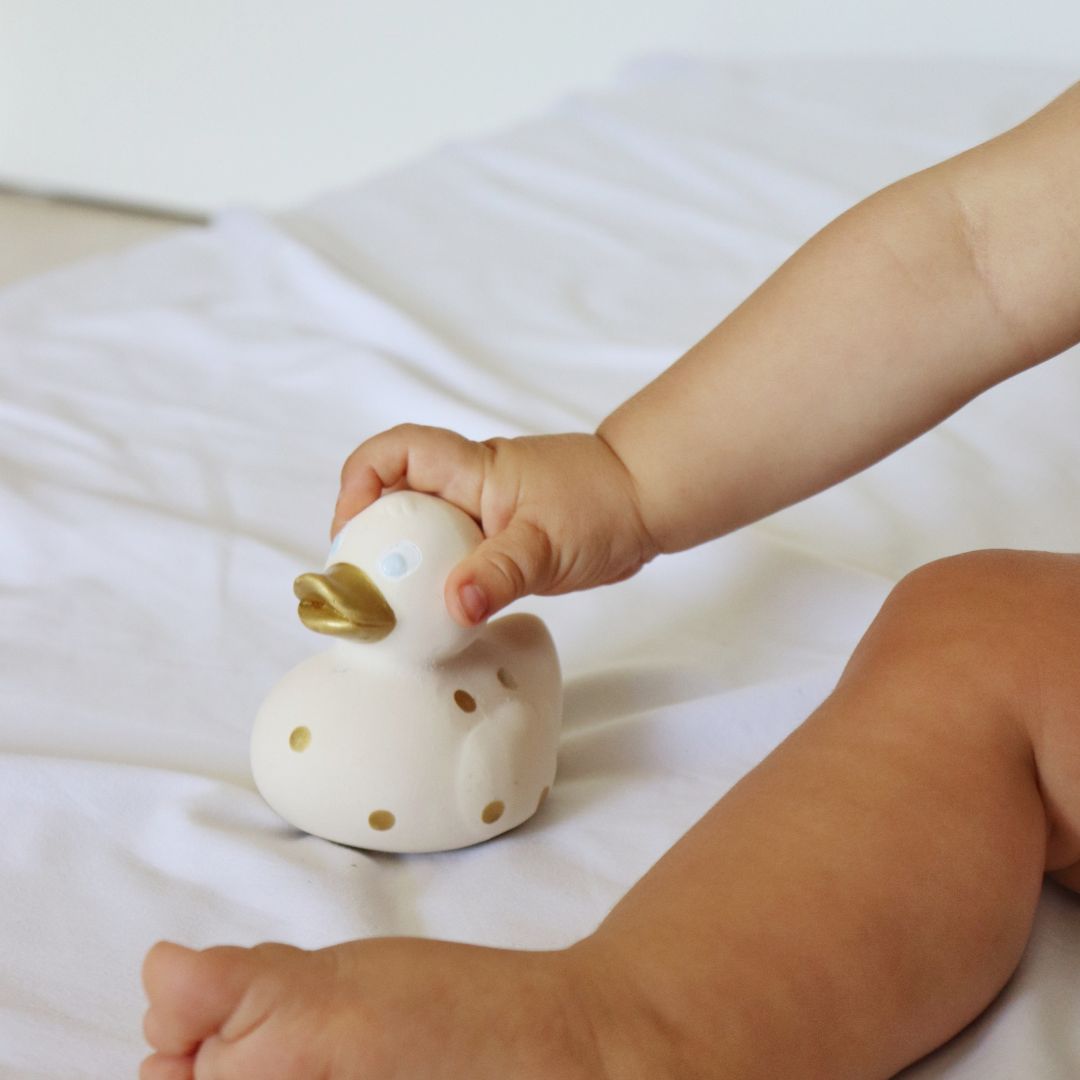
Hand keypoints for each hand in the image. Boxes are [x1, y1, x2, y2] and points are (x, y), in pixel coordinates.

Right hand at [333, 425, 657, 625]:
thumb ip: (500, 574)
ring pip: (422, 526)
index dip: (359, 482)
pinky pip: (449, 550)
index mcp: (471, 470)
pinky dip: (435, 575)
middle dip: (370, 531)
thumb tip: (455, 605)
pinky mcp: (497, 538)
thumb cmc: (602, 506)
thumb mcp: (546, 544)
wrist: (646, 503)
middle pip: (394, 492)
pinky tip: (438, 608)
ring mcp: (481, 511)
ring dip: (402, 558)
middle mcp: (467, 485)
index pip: (395, 452)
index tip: (353, 533)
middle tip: (365, 583)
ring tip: (394, 604)